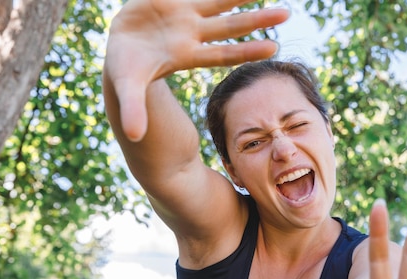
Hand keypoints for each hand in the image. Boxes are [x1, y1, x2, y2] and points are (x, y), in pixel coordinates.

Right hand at [104, 0, 288, 140]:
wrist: (118, 46)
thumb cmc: (125, 70)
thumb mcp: (128, 87)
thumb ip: (134, 110)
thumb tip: (135, 137)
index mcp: (187, 55)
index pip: (224, 54)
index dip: (247, 51)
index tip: (273, 49)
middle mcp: (192, 32)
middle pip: (231, 26)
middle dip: (258, 19)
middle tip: (288, 14)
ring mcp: (184, 12)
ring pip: (220, 0)